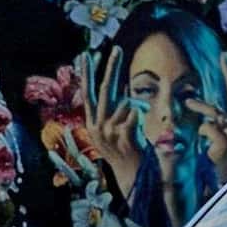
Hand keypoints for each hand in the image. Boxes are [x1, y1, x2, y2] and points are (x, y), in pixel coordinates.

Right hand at [79, 48, 139, 196]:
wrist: (132, 178)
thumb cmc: (128, 155)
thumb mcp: (117, 134)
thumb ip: (117, 115)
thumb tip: (123, 97)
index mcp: (93, 124)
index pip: (88, 93)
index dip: (87, 73)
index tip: (86, 54)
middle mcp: (97, 126)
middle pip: (104, 89)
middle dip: (110, 67)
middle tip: (116, 48)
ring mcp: (108, 132)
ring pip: (125, 105)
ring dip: (136, 112)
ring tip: (136, 129)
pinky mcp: (122, 137)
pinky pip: (134, 116)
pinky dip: (140, 117)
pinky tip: (139, 129)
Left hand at [186, 54, 226, 182]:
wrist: (211, 194)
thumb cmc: (209, 170)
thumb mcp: (209, 142)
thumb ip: (209, 124)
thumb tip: (200, 105)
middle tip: (224, 56)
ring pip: (218, 112)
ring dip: (200, 105)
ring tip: (186, 102)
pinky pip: (209, 126)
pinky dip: (199, 131)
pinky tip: (199, 143)